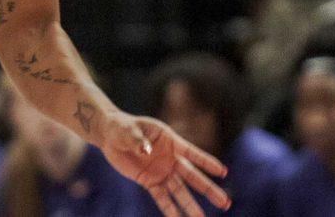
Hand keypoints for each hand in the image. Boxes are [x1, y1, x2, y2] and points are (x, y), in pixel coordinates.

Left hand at [101, 114, 229, 216]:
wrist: (110, 135)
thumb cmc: (122, 127)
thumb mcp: (127, 130)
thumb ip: (137, 140)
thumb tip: (145, 151)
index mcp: (169, 140)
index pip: (191, 153)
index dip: (206, 162)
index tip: (223, 172)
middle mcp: (170, 158)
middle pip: (192, 176)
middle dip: (208, 189)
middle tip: (225, 203)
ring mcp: (161, 171)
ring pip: (179, 191)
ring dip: (190, 205)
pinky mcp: (149, 181)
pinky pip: (161, 198)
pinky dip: (169, 209)